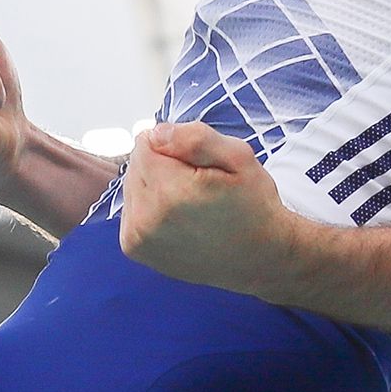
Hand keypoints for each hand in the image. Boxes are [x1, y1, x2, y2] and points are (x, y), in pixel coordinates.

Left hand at [118, 121, 295, 293]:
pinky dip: (151, 206)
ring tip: (191, 205)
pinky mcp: (133, 247)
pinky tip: (178, 218)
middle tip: (199, 187)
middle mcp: (145, 218)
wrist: (258, 258)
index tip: (200, 167)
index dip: (176, 147)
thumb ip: (195, 137)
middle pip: (137, 162)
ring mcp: (136, 237)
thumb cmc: (252, 205)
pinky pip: (132, 206)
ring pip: (133, 184)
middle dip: (164, 166)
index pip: (147, 142)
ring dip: (156, 186)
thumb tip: (156, 133)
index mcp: (170, 192)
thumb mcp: (238, 157)